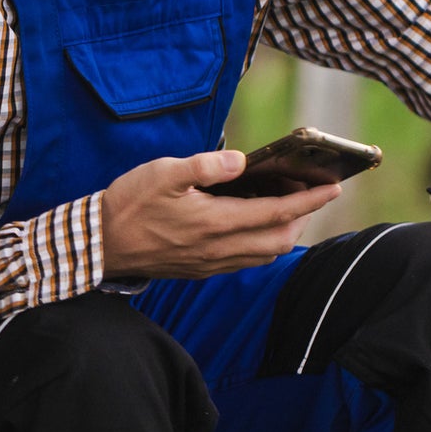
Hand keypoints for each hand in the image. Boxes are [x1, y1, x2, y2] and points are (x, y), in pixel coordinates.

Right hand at [100, 150, 341, 278]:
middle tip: (312, 194)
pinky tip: (256, 225)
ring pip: (265, 255)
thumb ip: (205, 165)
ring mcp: (211, 264)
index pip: (276, 213)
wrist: (96, 245)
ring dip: (284, 233)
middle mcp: (219, 249)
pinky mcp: (202, 271)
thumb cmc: (129, 203)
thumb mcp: (163, 172)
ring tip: (289, 207)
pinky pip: (246, 261)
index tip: (334, 188)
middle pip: (280, 240)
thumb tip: (240, 160)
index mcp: (215, 223)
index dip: (309, 201)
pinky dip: (263, 244)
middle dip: (303, 218)